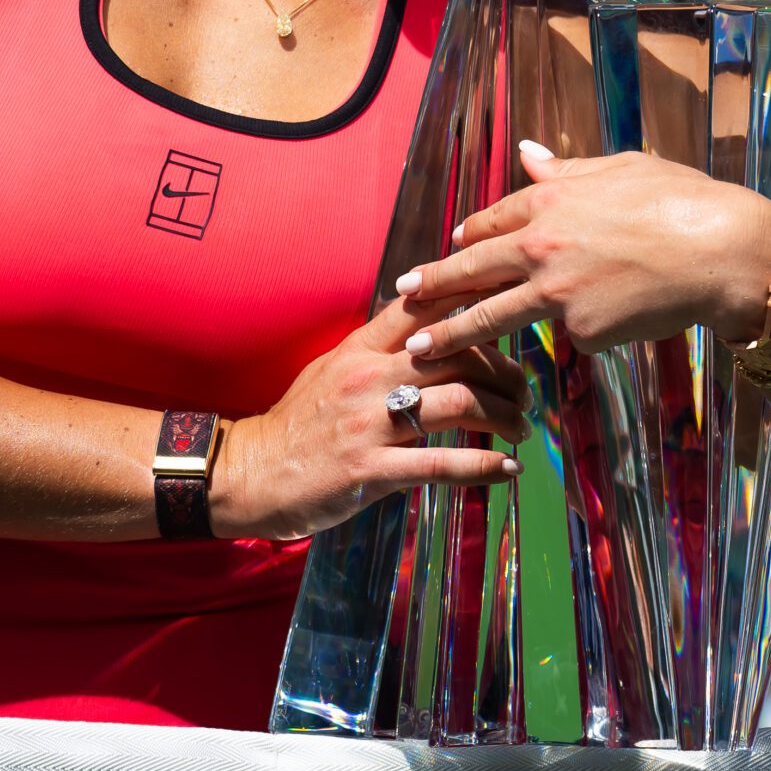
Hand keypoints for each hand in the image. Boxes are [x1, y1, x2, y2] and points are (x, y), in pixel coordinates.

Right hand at [210, 294, 529, 540]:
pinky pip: (440, 463)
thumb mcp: (332, 371)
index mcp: (361, 349)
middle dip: (504, 372)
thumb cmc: (297, 425)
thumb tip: (427, 334)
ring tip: (520, 428)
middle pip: (458, 354)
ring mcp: (370, 423)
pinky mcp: (371, 469)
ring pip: (460, 403)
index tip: (508, 300)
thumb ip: (378, 350)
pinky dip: (483, 467)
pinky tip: (508, 470)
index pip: (424, 307)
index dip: (472, 297)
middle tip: (522, 392)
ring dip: (504, 417)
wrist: (248, 473)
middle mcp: (369, 377)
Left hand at [396, 141, 770, 358]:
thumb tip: (526, 152)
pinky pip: (569, 336)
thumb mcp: (620, 168)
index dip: (469, 236)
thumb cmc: (681, 201)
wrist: (721, 253)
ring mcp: (556, 294)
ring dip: (449, 333)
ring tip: (418, 349)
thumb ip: (565, 170)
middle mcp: (541, 247)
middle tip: (401, 294)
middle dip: (431, 284)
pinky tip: (610, 321)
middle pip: (470, 269)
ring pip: (489, 317)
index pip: (491, 220)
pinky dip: (579, 332)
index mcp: (549, 200)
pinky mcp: (580, 332)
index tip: (449, 247)